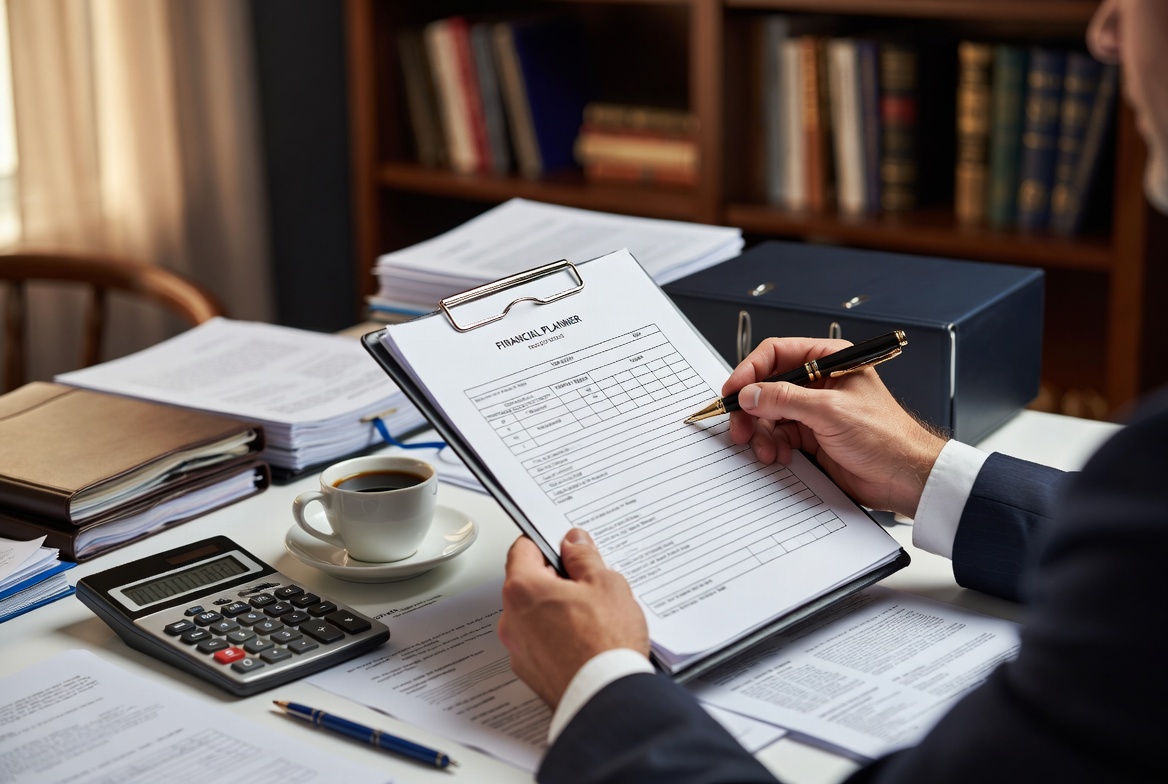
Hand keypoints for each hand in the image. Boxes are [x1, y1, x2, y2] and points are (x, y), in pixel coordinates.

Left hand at [498, 529, 649, 707]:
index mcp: (524, 589)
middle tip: (587, 585)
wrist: (606, 697)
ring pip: (534, 616)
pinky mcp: (530, 673)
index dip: (546, 543)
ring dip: (555, 611)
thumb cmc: (605, 643)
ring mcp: (518, 649)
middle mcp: (512, 619)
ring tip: (592, 618)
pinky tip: (586, 642)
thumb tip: (574, 543)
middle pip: (528, 585)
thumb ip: (584, 557)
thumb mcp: (605, 584)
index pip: (523, 549)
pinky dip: (557, 639)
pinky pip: (540, 643)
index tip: (564, 546)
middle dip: (555, 580)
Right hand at [723, 336, 946, 517]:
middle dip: (751, 408)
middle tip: (739, 428)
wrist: (904, 478)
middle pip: (767, 386)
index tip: (733, 391)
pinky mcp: (812, 436)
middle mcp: (819, 382)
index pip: (777, 354)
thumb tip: (749, 393)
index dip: (750, 370)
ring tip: (765, 450)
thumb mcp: (830, 411)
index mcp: (829, 361)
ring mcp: (814, 410)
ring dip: (761, 433)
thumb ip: (785, 399)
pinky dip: (772, 447)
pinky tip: (779, 457)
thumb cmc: (886, 437)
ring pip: (769, 414)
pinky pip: (778, 436)